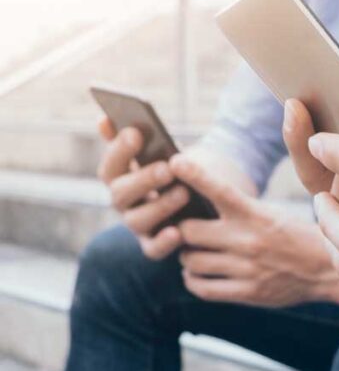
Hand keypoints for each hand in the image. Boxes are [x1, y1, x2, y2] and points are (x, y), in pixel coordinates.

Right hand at [96, 116, 187, 258]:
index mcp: (120, 178)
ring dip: (159, 206)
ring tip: (184, 192)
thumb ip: (135, 138)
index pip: (110, 166)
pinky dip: (163, 242)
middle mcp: (123, 204)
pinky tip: (177, 231)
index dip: (119, 150)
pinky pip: (153, 249)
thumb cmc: (175, 170)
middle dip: (143, 180)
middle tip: (166, 168)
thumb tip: (104, 120)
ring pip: (136, 221)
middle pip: (120, 194)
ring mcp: (138, 225)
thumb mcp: (160, 153)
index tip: (136, 132)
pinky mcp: (155, 245)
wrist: (202, 195)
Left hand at [170, 154, 338, 306]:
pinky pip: (202, 288)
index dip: (193, 174)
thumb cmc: (297, 237)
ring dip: (186, 256)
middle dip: (181, 229)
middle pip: (188, 232)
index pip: (218, 190)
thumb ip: (240, 209)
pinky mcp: (247, 293)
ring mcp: (246, 269)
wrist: (328, 270)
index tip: (174, 162)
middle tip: (184, 229)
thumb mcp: (273, 214)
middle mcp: (247, 241)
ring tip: (193, 253)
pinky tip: (197, 274)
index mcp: (256, 215)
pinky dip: (192, 280)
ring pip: (190, 261)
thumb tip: (201, 202)